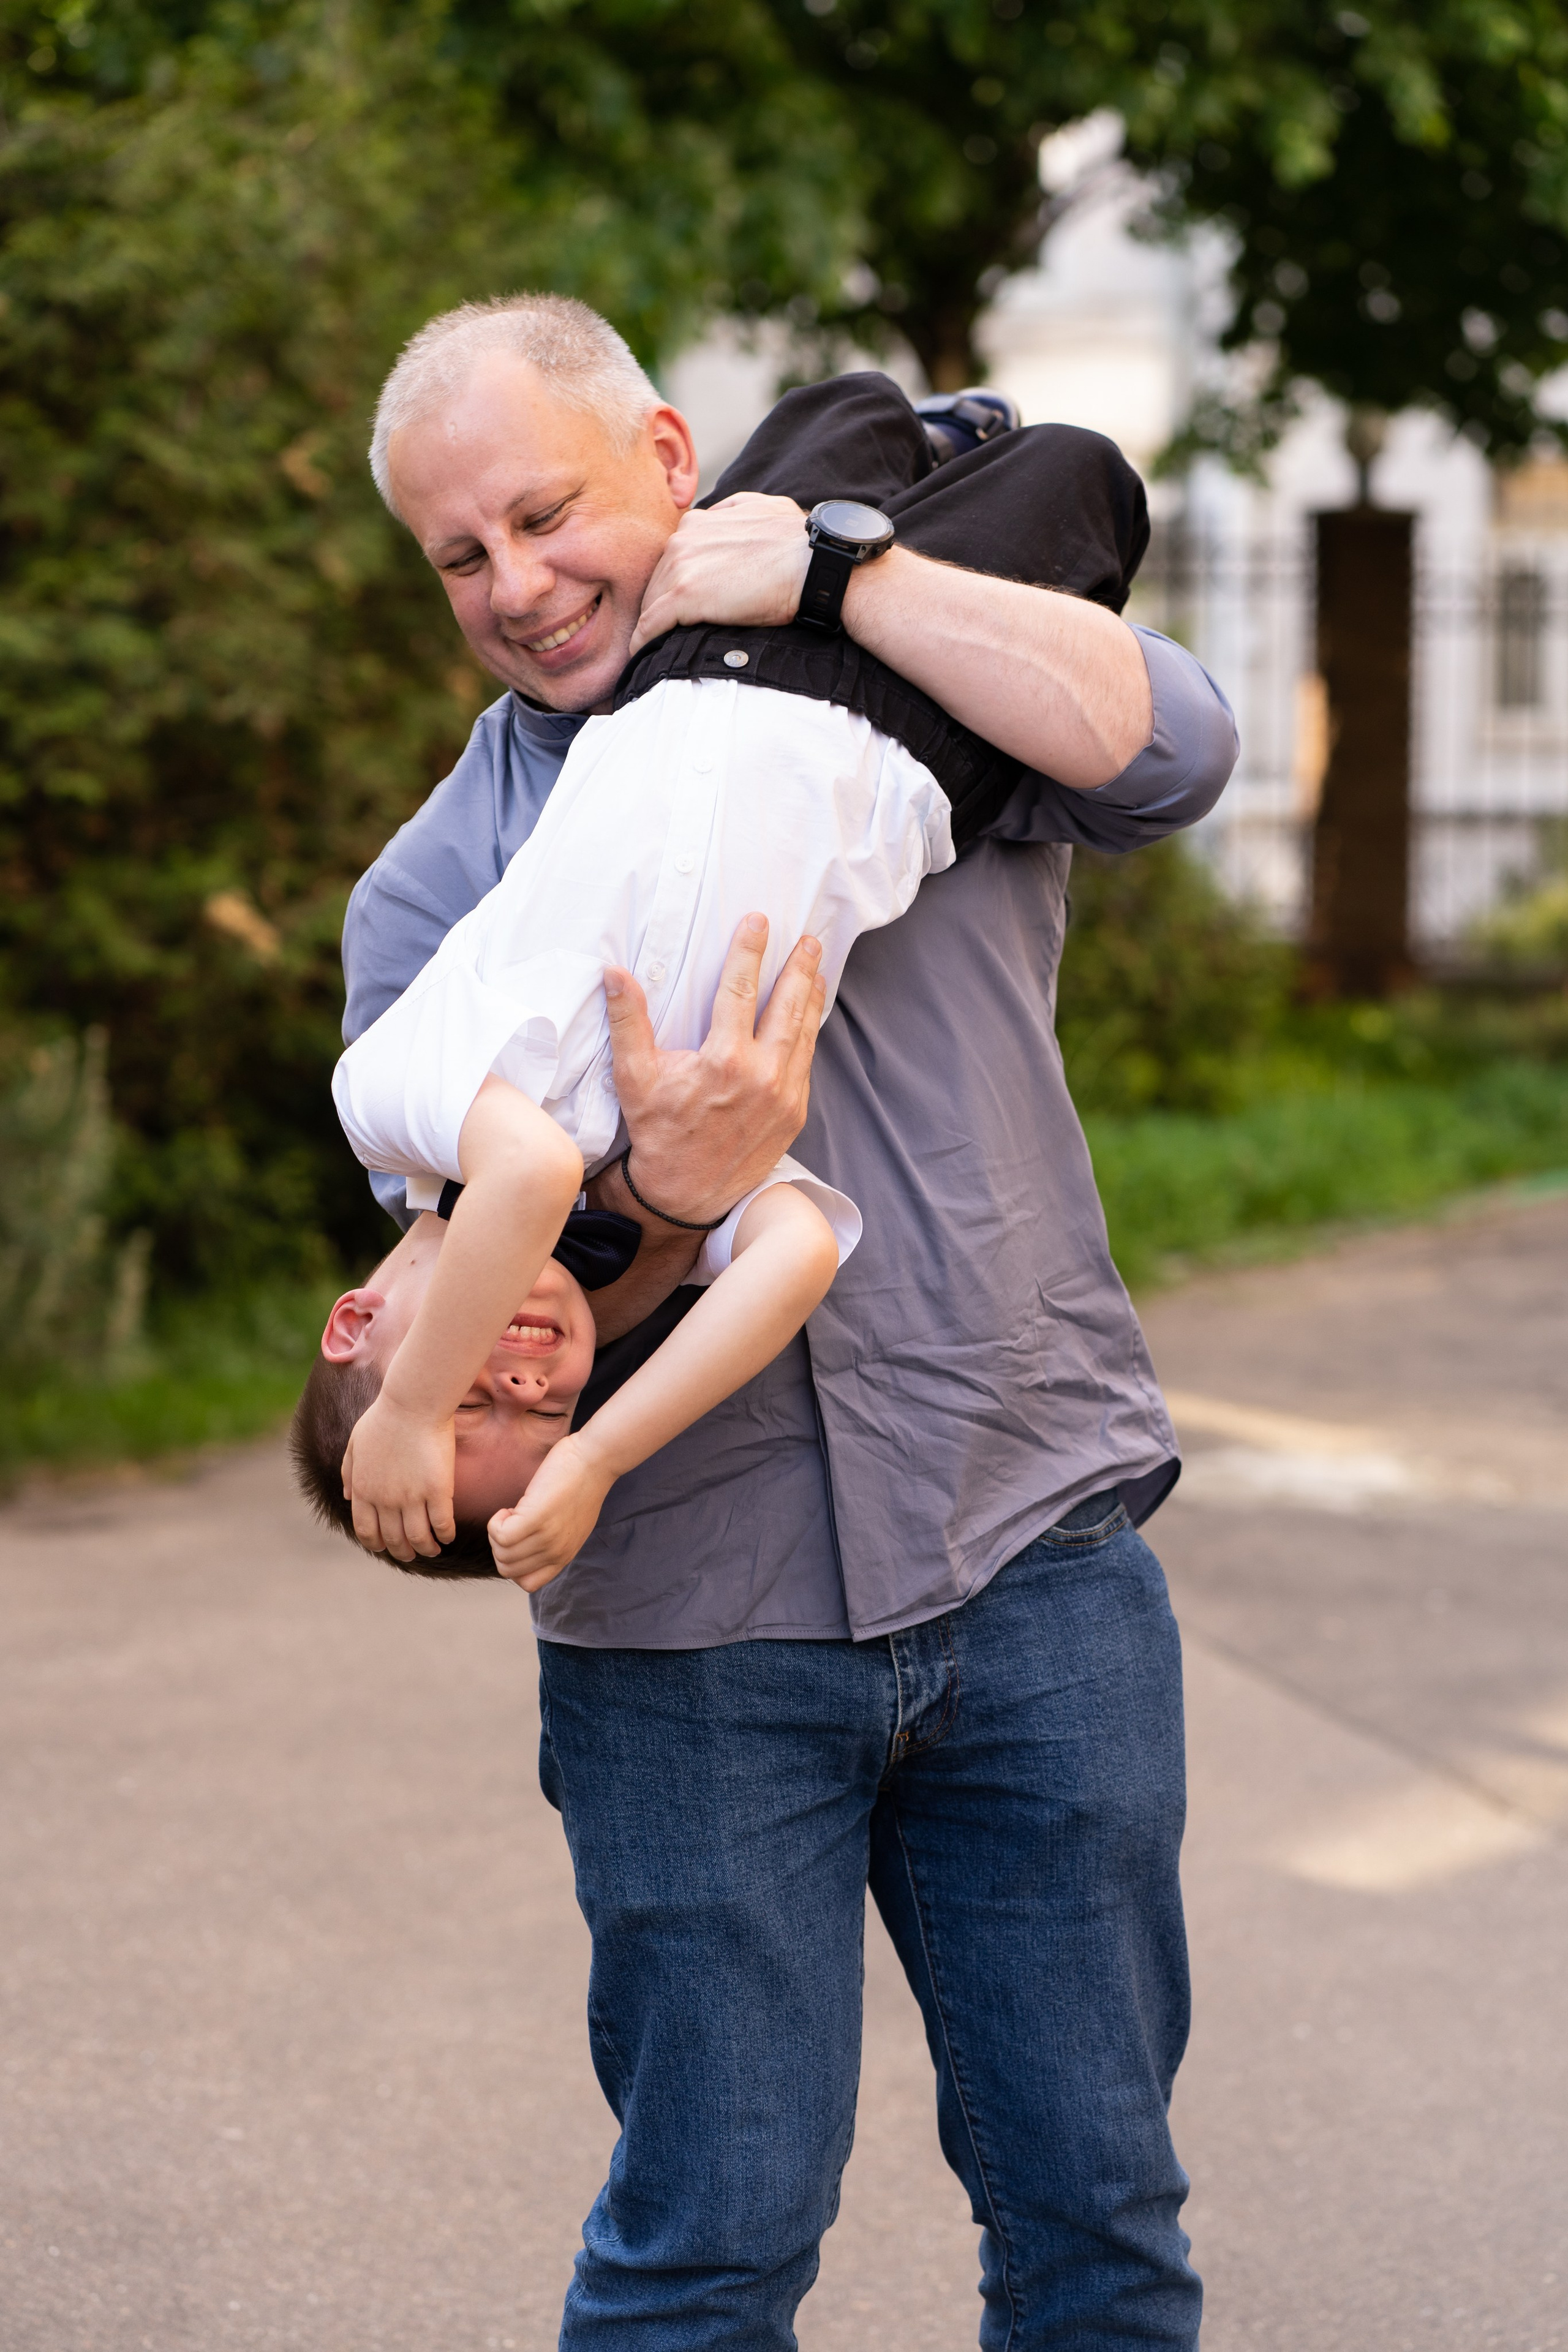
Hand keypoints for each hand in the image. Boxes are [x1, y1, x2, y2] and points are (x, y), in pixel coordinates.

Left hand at [341, 1396, 455, 1562]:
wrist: (413, 1403)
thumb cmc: (385, 1417)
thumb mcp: (356, 1443)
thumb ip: (348, 1472)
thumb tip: (346, 1496)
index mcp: (363, 1489)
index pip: (366, 1531)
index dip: (377, 1544)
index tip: (387, 1547)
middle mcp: (385, 1499)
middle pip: (394, 1540)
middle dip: (403, 1552)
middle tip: (413, 1552)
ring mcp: (411, 1497)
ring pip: (419, 1538)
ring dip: (426, 1549)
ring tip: (434, 1549)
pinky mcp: (437, 1490)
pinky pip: (442, 1524)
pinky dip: (445, 1535)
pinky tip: (448, 1535)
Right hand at [488, 1431, 614, 1590]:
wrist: (595, 1459)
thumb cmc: (580, 1482)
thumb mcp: (570, 1524)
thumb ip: (552, 1540)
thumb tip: (526, 1542)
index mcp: (564, 1556)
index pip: (528, 1583)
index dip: (514, 1562)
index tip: (520, 1537)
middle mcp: (556, 1552)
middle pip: (507, 1569)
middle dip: (500, 1545)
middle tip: (513, 1520)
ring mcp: (547, 1537)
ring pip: (501, 1553)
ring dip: (497, 1531)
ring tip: (513, 1511)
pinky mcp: (536, 1518)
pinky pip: (500, 1535)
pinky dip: (496, 1522)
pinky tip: (509, 1508)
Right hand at [600, 914, 826, 1227]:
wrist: (683, 1194)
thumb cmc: (657, 1133)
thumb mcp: (635, 1077)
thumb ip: (628, 1021)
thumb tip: (614, 973)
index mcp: (724, 1060)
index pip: (740, 989)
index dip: (749, 951)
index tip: (757, 922)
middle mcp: (762, 1076)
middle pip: (787, 1006)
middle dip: (798, 968)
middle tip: (808, 939)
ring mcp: (783, 1096)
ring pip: (804, 1034)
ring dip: (811, 998)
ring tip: (816, 969)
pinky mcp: (793, 1114)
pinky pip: (806, 1064)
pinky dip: (809, 1036)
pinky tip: (809, 1019)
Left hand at [628, 493, 810, 654]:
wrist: (812, 563)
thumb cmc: (796, 540)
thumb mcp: (760, 507)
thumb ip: (731, 511)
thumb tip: (719, 516)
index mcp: (697, 522)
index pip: (673, 560)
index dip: (674, 584)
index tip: (678, 606)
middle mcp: (682, 539)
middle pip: (657, 581)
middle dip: (659, 606)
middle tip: (664, 633)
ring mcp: (680, 567)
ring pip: (651, 603)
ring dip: (652, 627)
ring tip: (651, 649)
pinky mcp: (683, 597)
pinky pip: (650, 625)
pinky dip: (643, 642)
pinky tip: (642, 656)